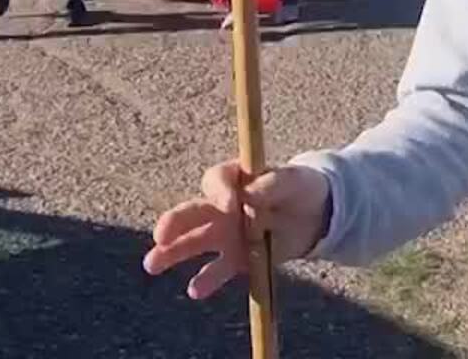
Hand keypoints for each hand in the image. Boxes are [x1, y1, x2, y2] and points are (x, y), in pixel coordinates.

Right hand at [143, 162, 330, 299]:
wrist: (315, 215)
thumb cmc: (301, 189)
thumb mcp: (295, 181)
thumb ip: (274, 183)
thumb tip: (251, 193)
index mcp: (235, 179)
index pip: (215, 180)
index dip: (219, 191)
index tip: (230, 204)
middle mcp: (222, 206)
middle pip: (192, 212)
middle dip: (174, 223)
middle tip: (160, 236)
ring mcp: (226, 233)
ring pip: (193, 242)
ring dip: (172, 253)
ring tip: (152, 264)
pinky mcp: (236, 258)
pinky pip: (217, 269)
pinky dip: (206, 280)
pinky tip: (195, 290)